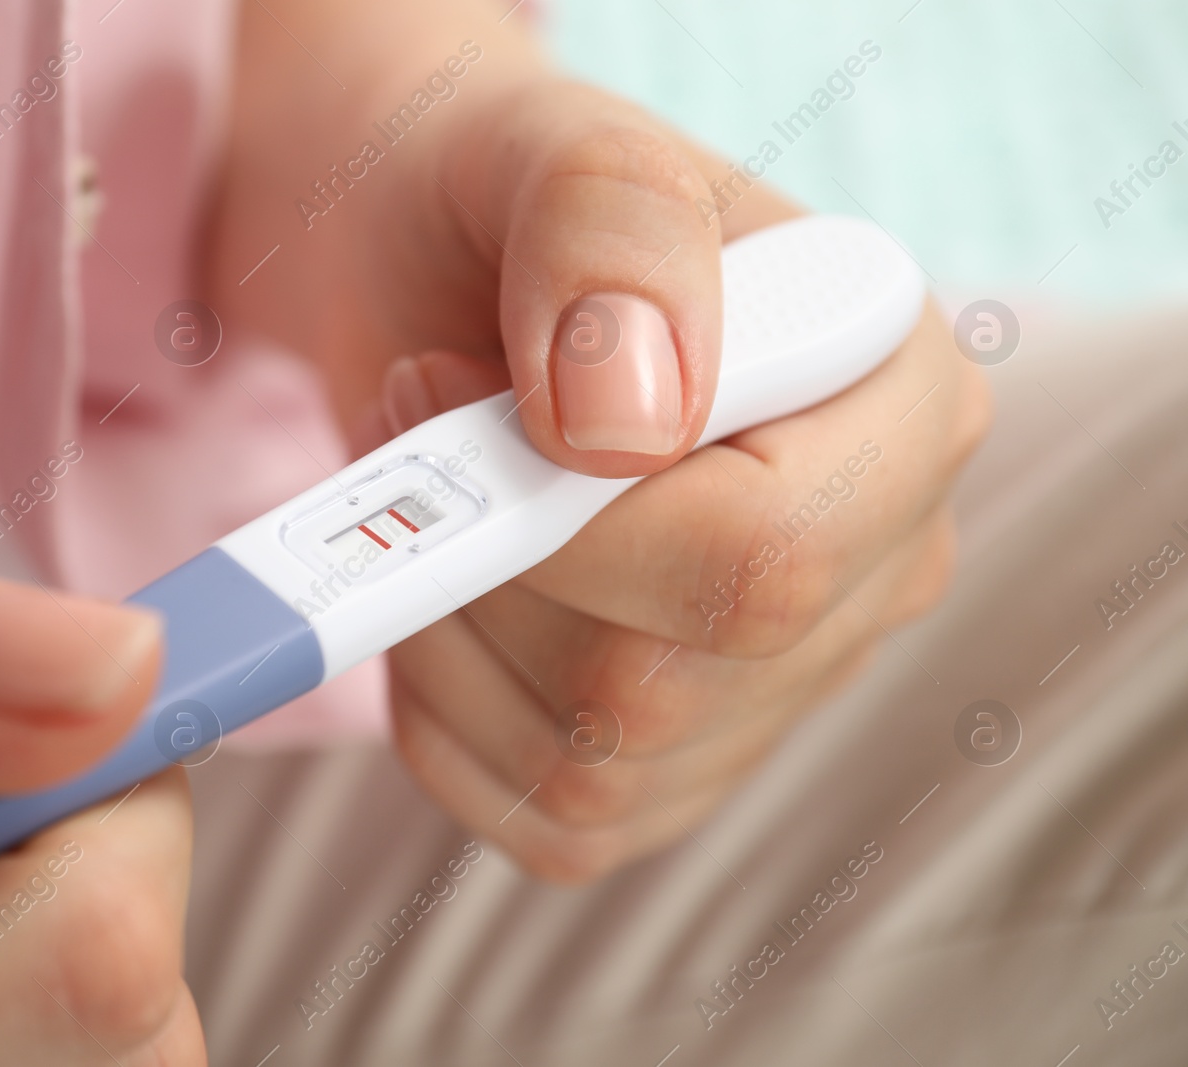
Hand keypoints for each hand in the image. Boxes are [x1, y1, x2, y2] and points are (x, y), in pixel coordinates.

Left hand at [211, 0, 991, 879]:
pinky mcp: (672, 767)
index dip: (568, 527)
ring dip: (445, 629)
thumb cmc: (508, 206)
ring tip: (437, 490)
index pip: (765, 560)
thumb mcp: (556, 155)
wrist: (434, 274)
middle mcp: (868, 569)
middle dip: (485, 563)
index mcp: (898, 409)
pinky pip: (544, 816)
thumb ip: (610, 238)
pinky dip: (441, 710)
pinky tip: (445, 592)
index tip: (444, 389)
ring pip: (589, 769)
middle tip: (423, 416)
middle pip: (662, 691)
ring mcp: (776, 685)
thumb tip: (624, 428)